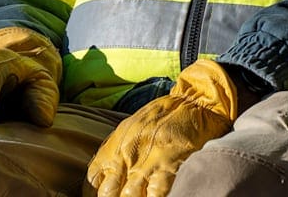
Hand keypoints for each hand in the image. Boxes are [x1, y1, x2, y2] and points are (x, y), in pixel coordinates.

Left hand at [85, 59, 255, 196]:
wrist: (194, 101)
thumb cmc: (164, 114)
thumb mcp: (132, 127)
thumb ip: (118, 151)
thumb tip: (109, 176)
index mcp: (115, 145)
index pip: (94, 181)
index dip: (98, 192)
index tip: (110, 194)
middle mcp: (126, 155)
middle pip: (108, 194)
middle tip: (128, 196)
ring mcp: (147, 162)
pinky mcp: (168, 167)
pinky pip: (154, 195)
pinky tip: (156, 196)